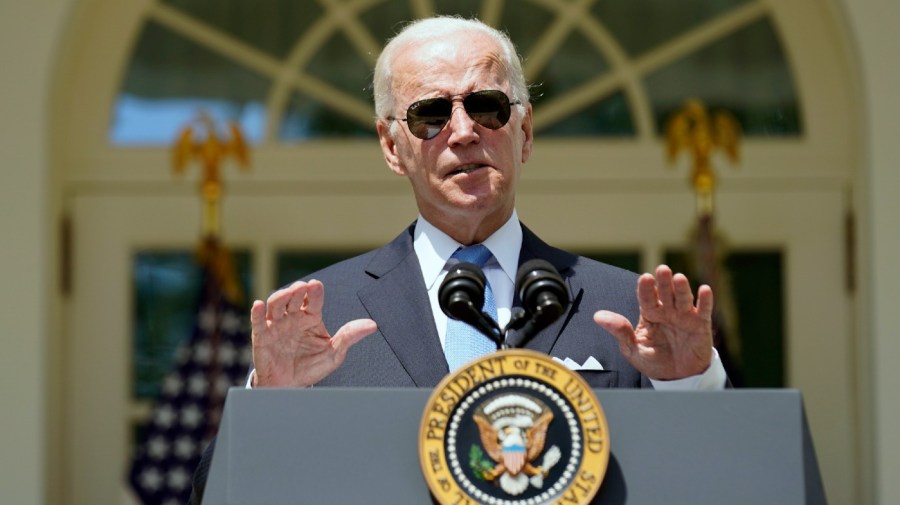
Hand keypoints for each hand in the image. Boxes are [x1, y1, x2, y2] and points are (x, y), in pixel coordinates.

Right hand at [250, 279, 376, 387]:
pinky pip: (257, 322)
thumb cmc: (311, 368)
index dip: (315, 292)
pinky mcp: (262, 336)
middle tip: (302, 287)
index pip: (314, 300)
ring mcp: (276, 325)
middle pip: (294, 297)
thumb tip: (372, 325)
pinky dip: (257, 312)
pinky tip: (258, 304)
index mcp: (311, 318)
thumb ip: (349, 337)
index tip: (316, 286)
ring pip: (276, 305)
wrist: (290, 387)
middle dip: (297, 290)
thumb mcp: (334, 354)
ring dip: (280, 296)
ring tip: (287, 293)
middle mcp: (293, 317)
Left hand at [593, 265, 712, 379]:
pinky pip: (704, 311)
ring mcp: (685, 316)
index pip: (646, 298)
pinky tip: (705, 290)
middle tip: (662, 270)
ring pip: (683, 299)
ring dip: (682, 288)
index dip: (646, 289)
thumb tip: (597, 316)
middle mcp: (667, 311)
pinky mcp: (701, 325)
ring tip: (679, 278)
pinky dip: (705, 301)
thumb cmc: (654, 361)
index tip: (645, 278)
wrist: (677, 378)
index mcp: (650, 314)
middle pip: (665, 294)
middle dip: (663, 282)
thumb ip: (620, 331)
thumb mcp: (633, 349)